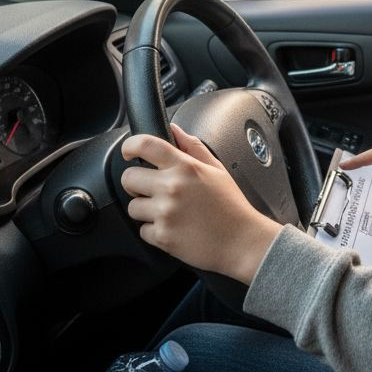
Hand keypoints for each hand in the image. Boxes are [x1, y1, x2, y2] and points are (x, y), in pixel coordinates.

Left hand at [120, 124, 281, 283]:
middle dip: (137, 183)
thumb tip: (174, 130)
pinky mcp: (162, 236)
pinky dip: (155, 231)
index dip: (130, 145)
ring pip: (133, 207)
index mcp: (185, 167)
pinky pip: (142, 230)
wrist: (242, 241)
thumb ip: (193, 147)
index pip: (146, 145)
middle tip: (152, 189)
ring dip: (146, 209)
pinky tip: (174, 228)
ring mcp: (165, 213)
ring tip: (169, 212)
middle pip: (129, 177)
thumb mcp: (217, 169)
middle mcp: (172, 187)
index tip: (129, 151)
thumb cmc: (231, 206)